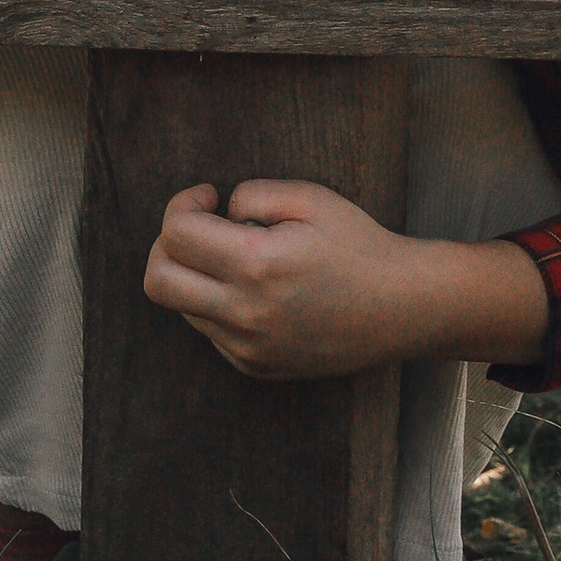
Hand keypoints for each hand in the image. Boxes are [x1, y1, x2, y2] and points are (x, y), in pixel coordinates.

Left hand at [142, 179, 550, 379]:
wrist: (402, 308)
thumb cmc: (360, 246)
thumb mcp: (311, 198)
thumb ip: (253, 194)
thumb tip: (217, 212)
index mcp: (257, 265)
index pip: (176, 235)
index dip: (182, 204)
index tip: (209, 196)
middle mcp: (245, 314)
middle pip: (158, 280)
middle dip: (166, 244)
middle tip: (199, 227)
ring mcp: (248, 348)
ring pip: (182, 307)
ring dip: (193, 275)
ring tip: (236, 256)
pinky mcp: (255, 367)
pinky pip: (211, 332)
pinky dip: (216, 304)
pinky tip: (255, 288)